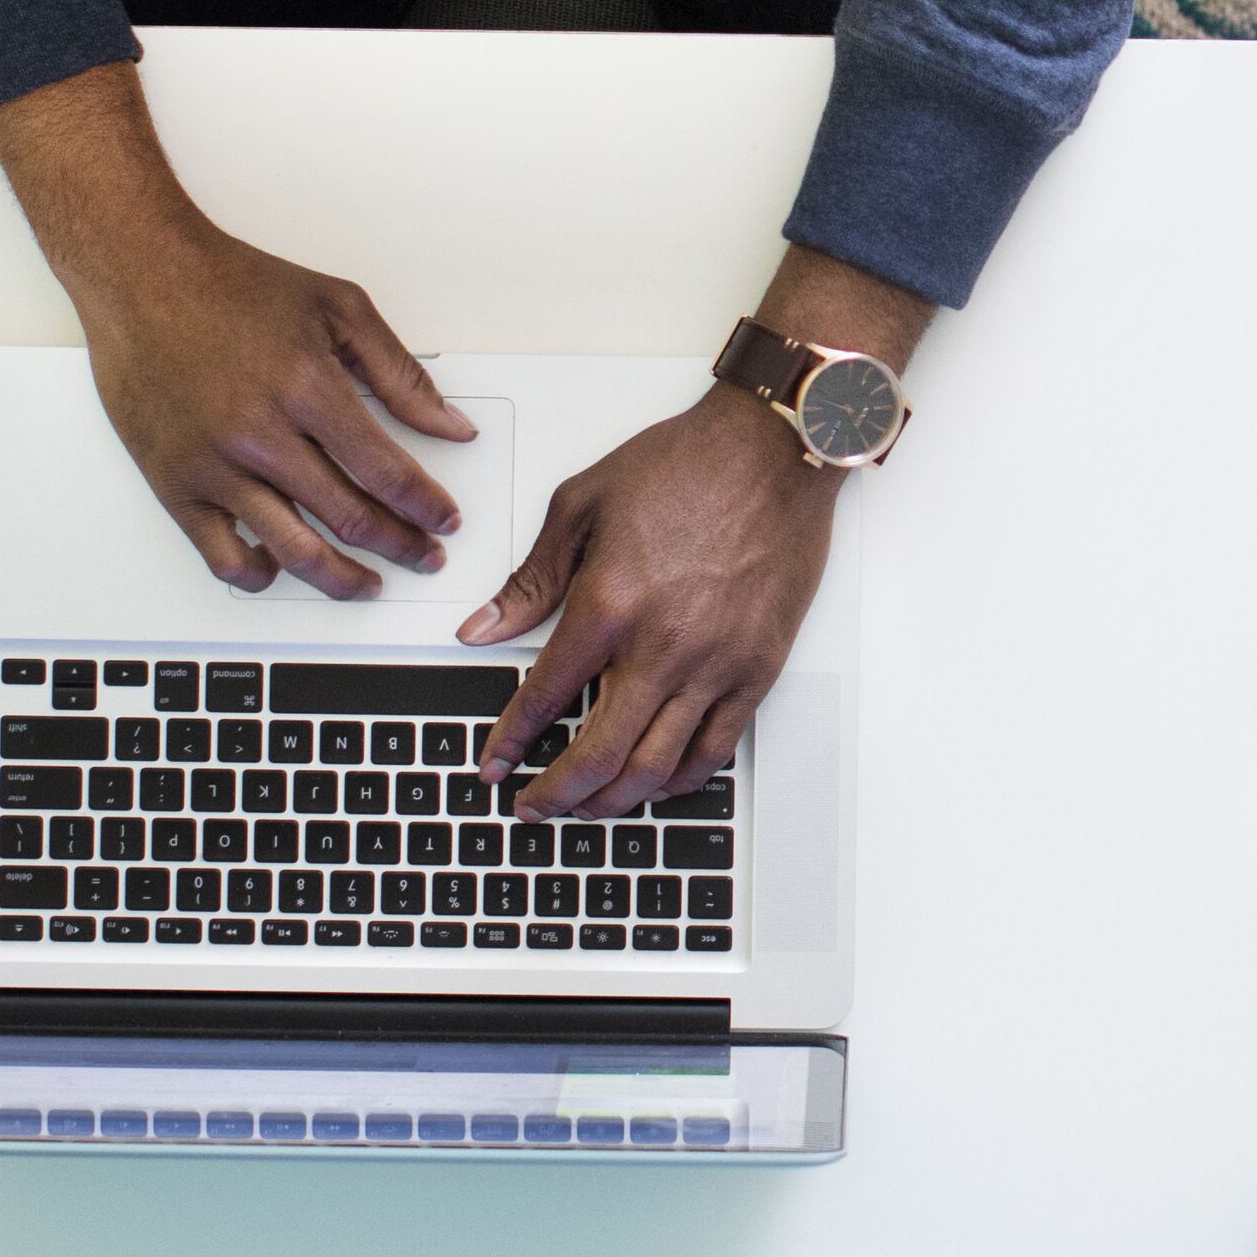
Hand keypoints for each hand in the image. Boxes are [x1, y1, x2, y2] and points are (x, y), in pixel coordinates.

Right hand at [0, 59, 472, 600]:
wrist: (143, 274)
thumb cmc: (232, 284)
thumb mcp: (338, 307)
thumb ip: (399, 373)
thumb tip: (450, 425)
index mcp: (308, 388)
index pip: (386, 472)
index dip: (424, 505)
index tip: (442, 521)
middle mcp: (261, 434)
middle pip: (349, 516)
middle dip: (399, 545)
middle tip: (422, 554)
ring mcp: (214, 465)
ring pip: (293, 549)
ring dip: (341, 579)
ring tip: (366, 583)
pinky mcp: (174, 483)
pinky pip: (220, 555)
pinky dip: (257, 575)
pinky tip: (279, 569)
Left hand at [468, 390, 840, 814]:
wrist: (773, 448)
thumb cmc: (685, 464)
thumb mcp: (582, 504)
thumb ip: (531, 577)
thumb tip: (483, 627)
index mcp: (609, 603)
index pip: (546, 697)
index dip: (512, 740)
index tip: (495, 763)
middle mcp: (662, 645)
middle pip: (600, 754)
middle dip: (557, 794)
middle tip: (534, 806)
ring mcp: (715, 663)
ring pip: (657, 767)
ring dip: (614, 801)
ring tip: (587, 807)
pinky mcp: (758, 667)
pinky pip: (717, 749)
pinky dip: (681, 779)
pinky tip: (658, 784)